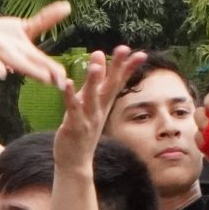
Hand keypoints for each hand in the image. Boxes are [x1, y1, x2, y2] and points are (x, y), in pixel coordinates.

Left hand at [0, 6, 72, 89]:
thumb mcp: (24, 28)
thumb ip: (46, 19)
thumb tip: (67, 6)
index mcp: (24, 52)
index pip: (43, 62)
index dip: (56, 71)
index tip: (68, 82)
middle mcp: (12, 53)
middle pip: (32, 62)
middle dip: (47, 72)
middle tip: (62, 83)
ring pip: (16, 60)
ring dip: (29, 70)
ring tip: (45, 78)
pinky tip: (2, 74)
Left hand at [57, 45, 146, 166]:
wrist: (75, 161)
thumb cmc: (81, 130)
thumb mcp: (90, 106)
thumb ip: (93, 85)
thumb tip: (97, 61)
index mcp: (104, 104)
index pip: (118, 83)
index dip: (128, 68)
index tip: (140, 53)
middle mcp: (100, 110)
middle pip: (110, 86)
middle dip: (117, 67)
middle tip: (124, 48)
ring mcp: (89, 119)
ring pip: (93, 97)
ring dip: (95, 80)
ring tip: (96, 64)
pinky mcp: (74, 126)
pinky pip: (73, 109)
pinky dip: (71, 96)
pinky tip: (68, 82)